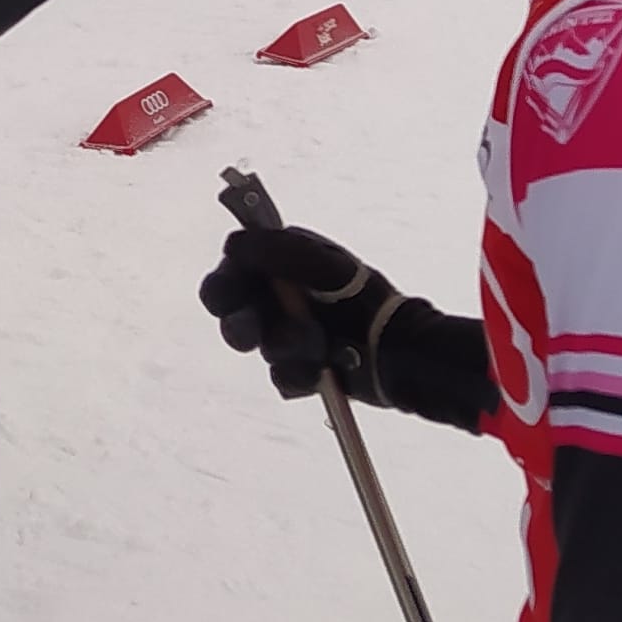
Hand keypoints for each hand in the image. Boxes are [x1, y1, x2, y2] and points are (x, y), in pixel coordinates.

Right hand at [200, 227, 496, 430]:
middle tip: (251, 332)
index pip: (233, 273)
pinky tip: (321, 370)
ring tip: (317, 345)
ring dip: (287, 347)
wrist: (398, 349)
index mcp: (284, 265)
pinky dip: (299, 375)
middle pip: (236, 316)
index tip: (228, 297)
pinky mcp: (303, 369)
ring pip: (263, 349)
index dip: (223, 287)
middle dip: (244, 326)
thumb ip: (272, 250)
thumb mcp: (319, 263)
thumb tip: (231, 244)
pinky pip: (282, 377)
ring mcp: (292, 335)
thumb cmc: (361, 298)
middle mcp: (283, 299)